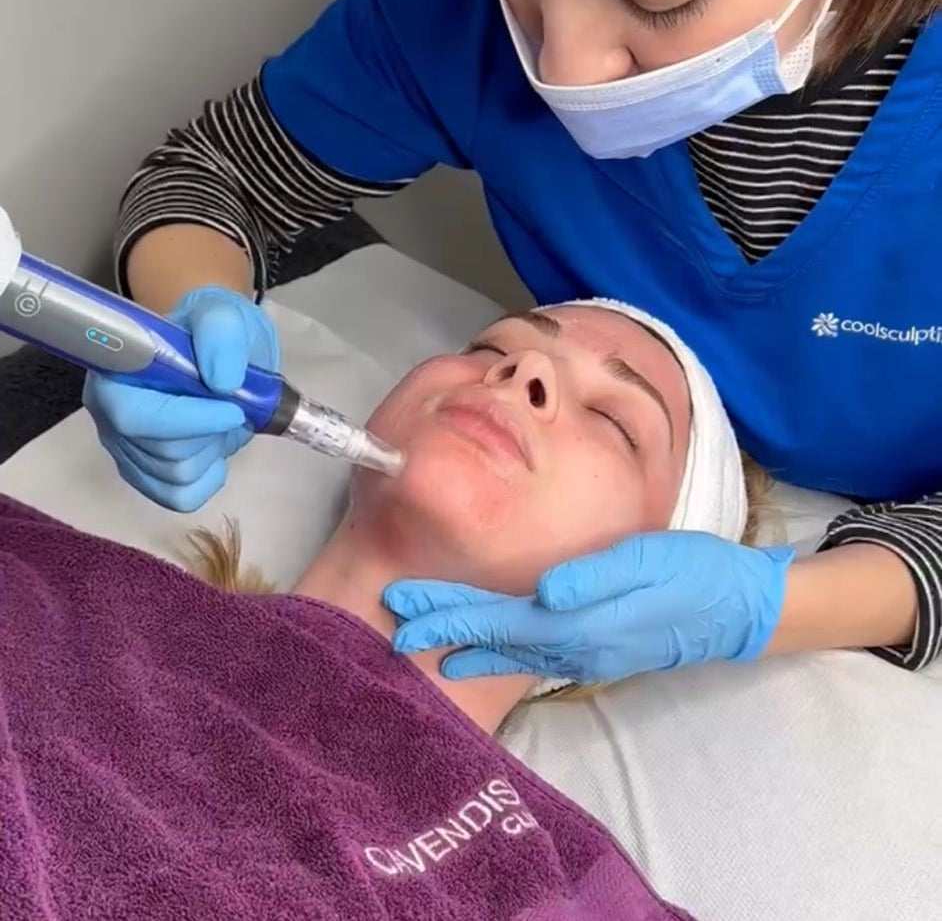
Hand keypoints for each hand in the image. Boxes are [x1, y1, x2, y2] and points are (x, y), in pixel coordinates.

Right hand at [83, 286, 279, 511]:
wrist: (220, 352)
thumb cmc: (214, 332)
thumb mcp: (226, 315)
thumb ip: (222, 334)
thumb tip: (221, 380)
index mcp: (116, 370)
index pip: (134, 416)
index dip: (186, 421)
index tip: (234, 409)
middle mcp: (109, 413)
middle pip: (164, 451)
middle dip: (211, 433)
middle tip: (231, 405)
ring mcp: (125, 447)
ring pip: (177, 476)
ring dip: (213, 450)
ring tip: (218, 418)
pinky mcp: (144, 472)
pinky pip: (180, 496)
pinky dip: (208, 477)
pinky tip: (214, 448)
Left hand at [384, 532, 794, 682]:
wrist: (735, 609)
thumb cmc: (692, 574)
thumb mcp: (647, 562)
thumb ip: (594, 577)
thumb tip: (543, 591)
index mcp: (579, 622)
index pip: (498, 619)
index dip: (449, 612)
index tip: (404, 606)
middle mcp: (574, 648)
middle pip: (495, 639)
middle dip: (445, 630)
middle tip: (394, 629)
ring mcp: (584, 656)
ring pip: (509, 652)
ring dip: (466, 646)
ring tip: (427, 647)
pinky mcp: (595, 652)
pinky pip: (531, 656)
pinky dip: (498, 655)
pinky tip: (484, 657)